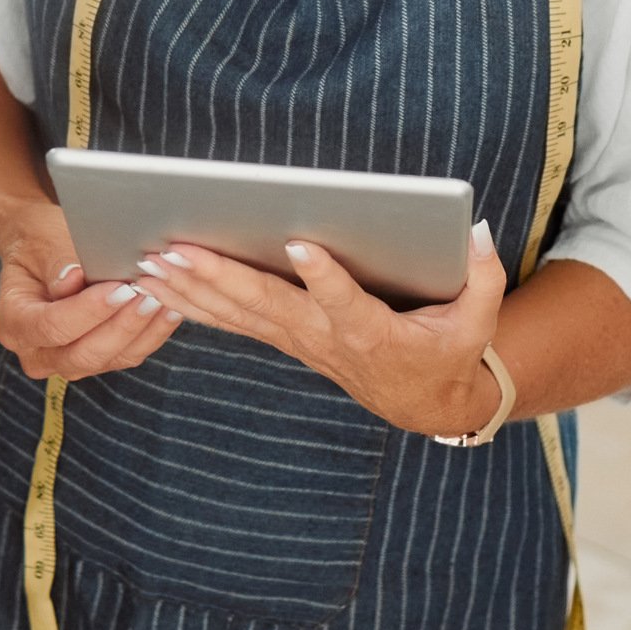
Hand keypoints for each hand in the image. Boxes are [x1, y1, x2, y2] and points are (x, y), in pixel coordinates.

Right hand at [0, 199, 177, 382]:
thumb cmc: (41, 240)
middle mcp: (36, 353)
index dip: (88, 311)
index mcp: (13, 324)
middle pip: (82, 354)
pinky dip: (151, 334)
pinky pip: (127, 355)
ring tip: (166, 299)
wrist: (43, 249)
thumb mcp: (43, 240)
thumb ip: (56, 261)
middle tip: (148, 295)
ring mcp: (67, 362)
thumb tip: (72, 279)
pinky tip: (169, 309)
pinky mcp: (97, 359)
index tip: (119, 288)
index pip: (51, 326)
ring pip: (110, 358)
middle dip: (121, 325)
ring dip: (141, 331)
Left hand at [130, 221, 510, 436]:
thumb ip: (482, 275)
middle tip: (177, 248)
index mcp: (372, 330)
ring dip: (190, 289)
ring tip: (148, 259)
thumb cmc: (448, 349)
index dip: (326, 277)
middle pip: (268, 306)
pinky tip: (152, 283)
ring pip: (237, 314)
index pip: (346, 303)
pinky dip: (190, 302)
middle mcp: (325, 337)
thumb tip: (476, 228)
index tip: (302, 244)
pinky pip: (230, 321)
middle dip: (220, 276)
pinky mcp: (282, 338)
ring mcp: (298, 340)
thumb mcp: (477, 319)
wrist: (422, 400)